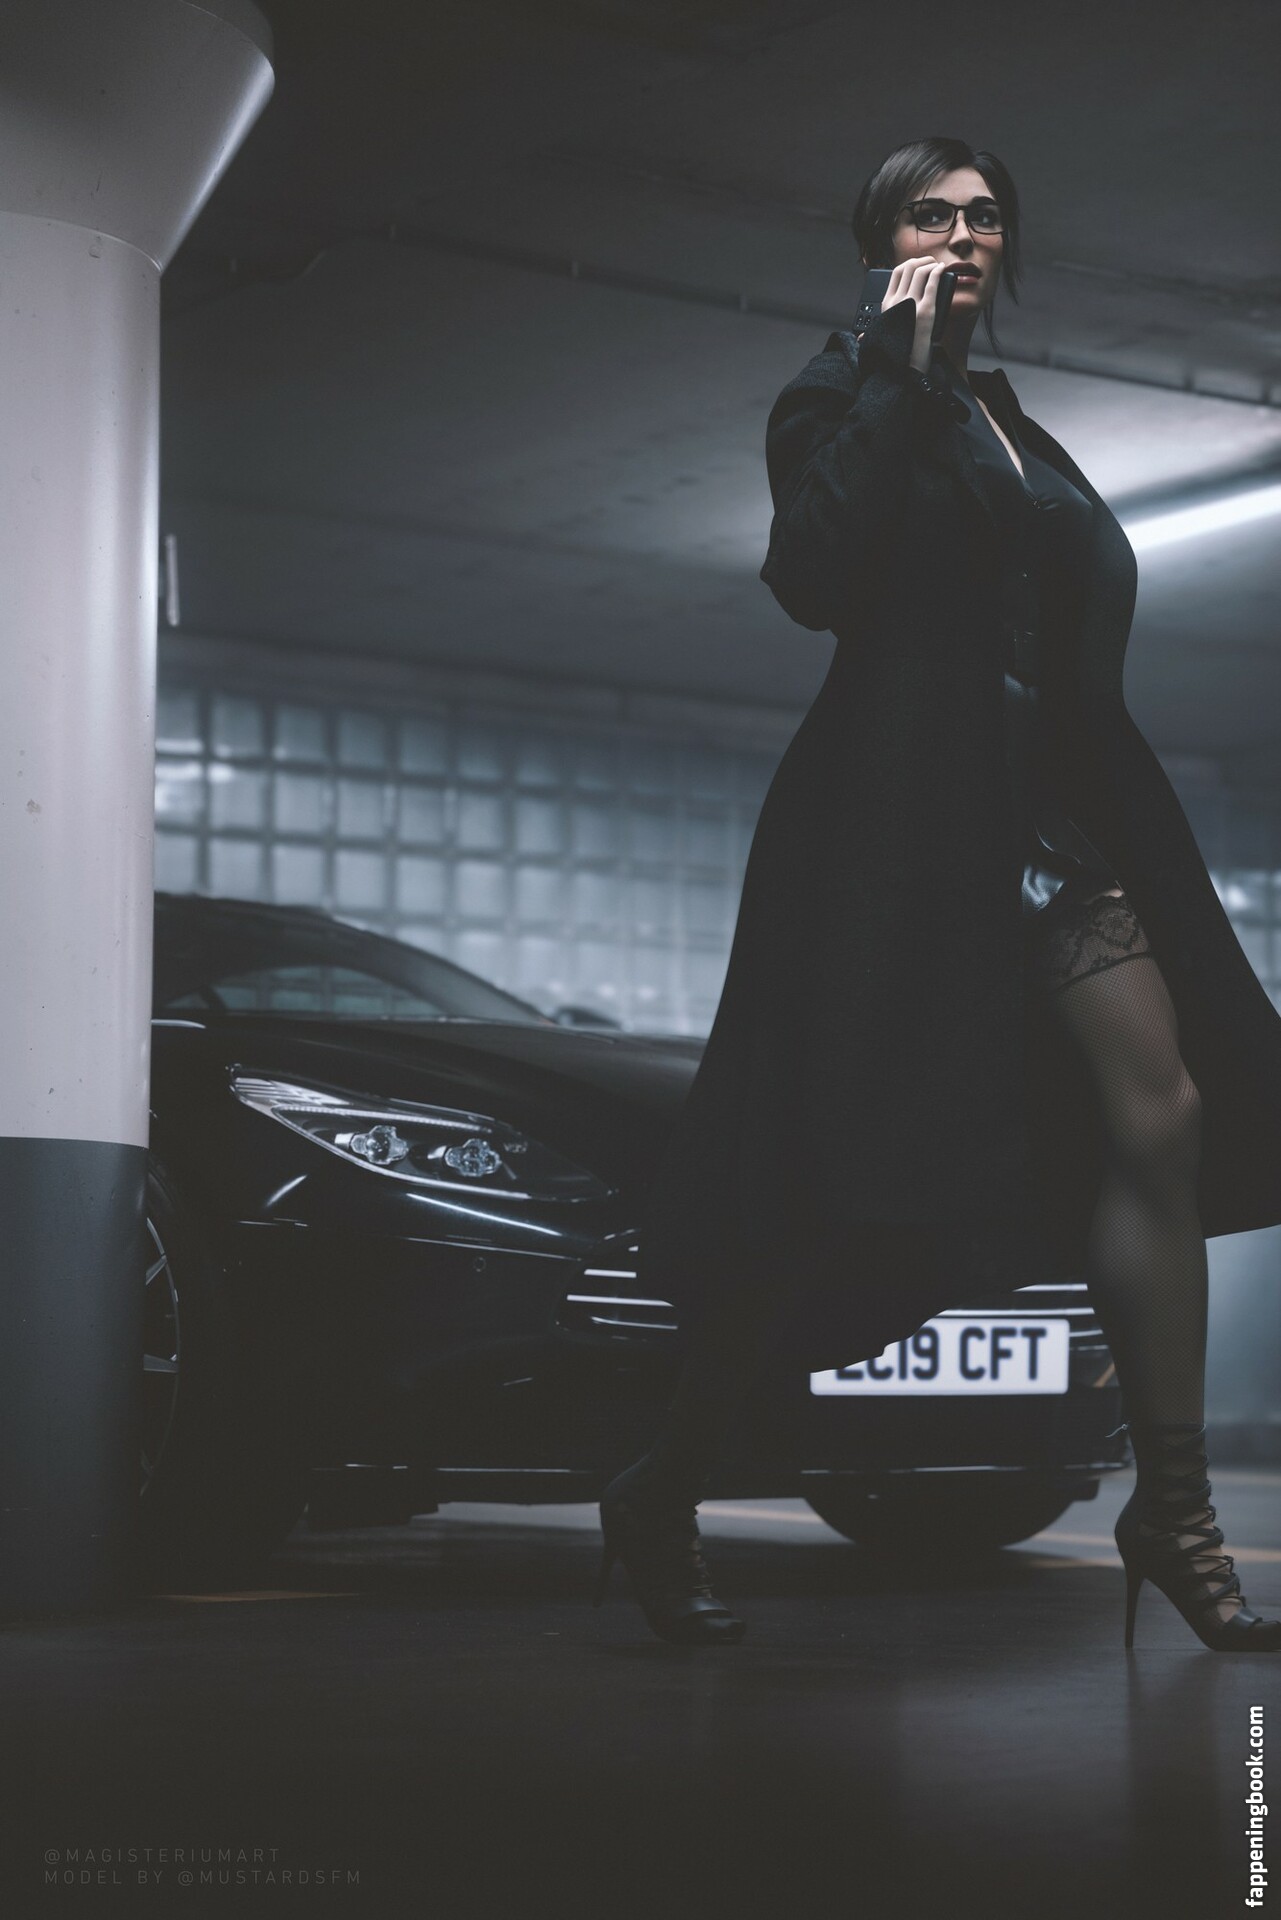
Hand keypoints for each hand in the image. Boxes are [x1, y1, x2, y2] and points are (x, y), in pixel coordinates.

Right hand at [880, 257, 949, 374]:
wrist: (905, 369)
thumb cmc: (899, 353)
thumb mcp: (885, 333)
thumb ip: (883, 322)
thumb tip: (874, 321)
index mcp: (886, 305)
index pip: (896, 273)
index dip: (909, 264)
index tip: (918, 265)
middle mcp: (896, 301)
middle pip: (909, 267)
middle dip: (922, 260)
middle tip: (931, 262)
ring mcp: (911, 304)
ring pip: (921, 271)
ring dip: (931, 264)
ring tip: (938, 266)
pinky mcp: (926, 310)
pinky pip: (932, 282)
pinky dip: (938, 272)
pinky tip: (943, 270)